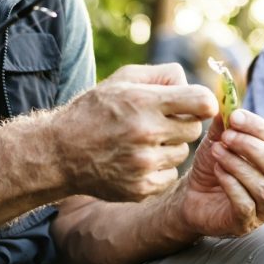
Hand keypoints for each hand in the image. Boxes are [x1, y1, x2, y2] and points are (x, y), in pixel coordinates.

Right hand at [50, 63, 216, 200]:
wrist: (59, 153)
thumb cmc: (94, 110)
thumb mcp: (122, 79)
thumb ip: (162, 75)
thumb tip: (191, 82)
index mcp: (144, 102)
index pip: (202, 102)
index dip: (204, 103)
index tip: (196, 104)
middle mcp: (146, 133)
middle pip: (195, 129)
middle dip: (183, 123)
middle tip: (161, 122)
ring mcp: (144, 164)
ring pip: (183, 153)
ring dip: (171, 146)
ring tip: (145, 141)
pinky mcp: (141, 188)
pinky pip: (170, 175)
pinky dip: (161, 169)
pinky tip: (139, 160)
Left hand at [177, 109, 263, 237]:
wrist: (191, 196)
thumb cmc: (213, 166)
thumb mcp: (218, 140)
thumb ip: (225, 123)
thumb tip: (227, 102)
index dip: (260, 128)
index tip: (234, 117)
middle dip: (253, 148)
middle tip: (227, 136)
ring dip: (238, 165)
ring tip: (217, 152)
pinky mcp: (246, 223)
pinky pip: (246, 205)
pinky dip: (231, 184)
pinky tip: (217, 171)